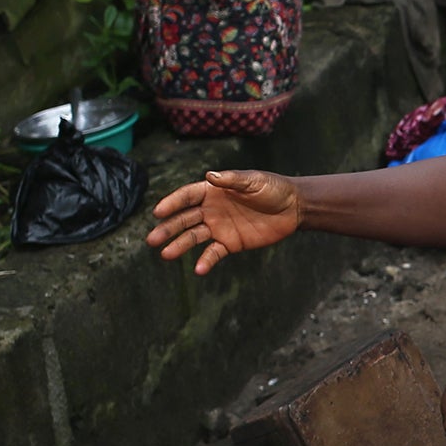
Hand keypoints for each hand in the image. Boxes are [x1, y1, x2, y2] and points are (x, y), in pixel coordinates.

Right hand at [147, 169, 302, 273]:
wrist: (293, 208)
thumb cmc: (273, 189)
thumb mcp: (254, 181)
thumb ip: (232, 180)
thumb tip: (210, 176)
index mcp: (212, 191)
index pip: (187, 197)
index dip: (172, 203)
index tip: (158, 212)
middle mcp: (210, 209)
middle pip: (184, 219)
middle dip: (168, 228)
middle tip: (152, 240)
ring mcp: (219, 227)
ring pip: (194, 237)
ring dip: (180, 245)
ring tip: (166, 254)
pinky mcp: (230, 243)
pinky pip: (214, 252)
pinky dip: (206, 260)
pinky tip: (198, 269)